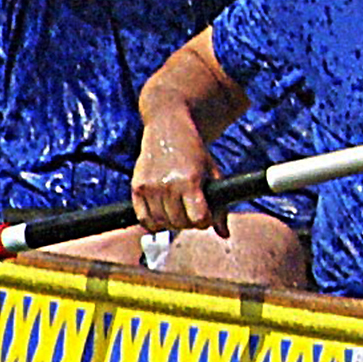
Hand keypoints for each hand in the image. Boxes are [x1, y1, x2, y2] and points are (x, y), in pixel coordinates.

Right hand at [130, 111, 210, 233]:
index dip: (205, 220)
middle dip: (189, 222)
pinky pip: (144, 219)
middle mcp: (168, 184)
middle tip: (191, 211)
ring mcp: (150, 186)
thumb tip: (224, 235)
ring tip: (177, 209)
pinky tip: (162, 213)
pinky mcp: (137, 187)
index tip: (205, 213)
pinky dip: (153, 222)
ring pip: (162, 224)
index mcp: (190, 180)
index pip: (199, 219)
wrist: (167, 126)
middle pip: (180, 224)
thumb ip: (219, 205)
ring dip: (172, 222)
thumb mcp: (212, 172)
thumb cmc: (194, 151)